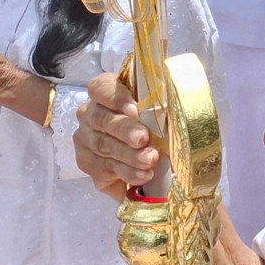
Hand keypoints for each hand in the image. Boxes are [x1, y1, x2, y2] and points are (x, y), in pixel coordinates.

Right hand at [74, 71, 159, 196]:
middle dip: (125, 131)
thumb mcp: (157, 102)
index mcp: (103, 92)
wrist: (145, 143)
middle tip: (144, 139)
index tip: (135, 110)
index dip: (116, 98)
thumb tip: (179, 105)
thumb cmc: (155, 114)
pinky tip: (143, 175)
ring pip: (103, 147)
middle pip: (102, 120)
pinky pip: (103, 170)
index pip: (100, 88)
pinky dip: (126, 173)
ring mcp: (86, 140)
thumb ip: (160, 101)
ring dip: (128, 156)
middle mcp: (90, 114)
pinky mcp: (89, 164)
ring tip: (150, 161)